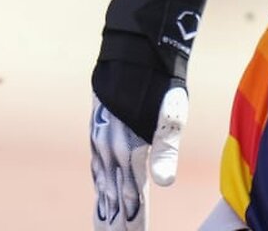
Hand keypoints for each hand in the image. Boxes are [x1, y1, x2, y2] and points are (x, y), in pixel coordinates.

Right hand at [90, 88, 187, 229]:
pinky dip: (99, 183)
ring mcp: (102, 141)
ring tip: (106, 225)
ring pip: (102, 183)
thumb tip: (163, 185)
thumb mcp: (170, 118)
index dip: (132, 221)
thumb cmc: (161, 86)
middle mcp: (112, 150)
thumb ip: (166, 153)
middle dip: (114, 221)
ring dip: (104, 206)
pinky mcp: (99, 130)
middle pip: (112, 196)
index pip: (131, 198)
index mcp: (131, 152)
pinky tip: (101, 190)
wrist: (135, 54)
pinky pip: (97, 165)